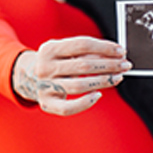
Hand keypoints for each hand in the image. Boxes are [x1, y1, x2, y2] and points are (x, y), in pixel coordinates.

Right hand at [12, 36, 131, 115]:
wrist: (27, 76)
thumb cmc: (55, 61)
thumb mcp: (64, 51)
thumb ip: (85, 52)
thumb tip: (113, 55)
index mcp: (50, 48)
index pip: (82, 45)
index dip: (104, 47)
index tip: (121, 51)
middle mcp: (45, 67)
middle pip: (83, 65)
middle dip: (108, 65)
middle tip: (126, 65)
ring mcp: (44, 86)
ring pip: (79, 85)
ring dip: (103, 81)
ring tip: (118, 78)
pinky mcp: (46, 103)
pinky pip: (68, 108)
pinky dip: (85, 103)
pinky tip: (98, 95)